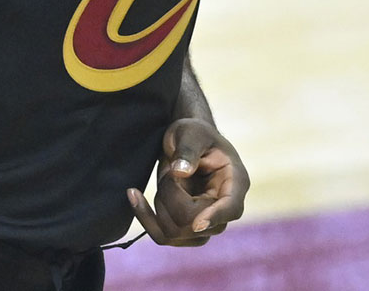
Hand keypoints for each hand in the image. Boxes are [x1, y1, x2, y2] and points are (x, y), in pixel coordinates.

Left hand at [126, 117, 248, 246]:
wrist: (186, 142)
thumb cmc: (194, 133)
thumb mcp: (191, 132)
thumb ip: (187, 149)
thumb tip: (180, 172)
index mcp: (235, 182)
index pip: (231, 208)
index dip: (215, 217)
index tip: (197, 224)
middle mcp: (224, 208)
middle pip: (194, 223)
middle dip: (171, 196)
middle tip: (170, 168)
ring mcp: (206, 223)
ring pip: (175, 233)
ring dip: (159, 204)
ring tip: (165, 175)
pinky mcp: (186, 229)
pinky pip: (162, 236)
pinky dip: (145, 217)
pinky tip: (133, 195)